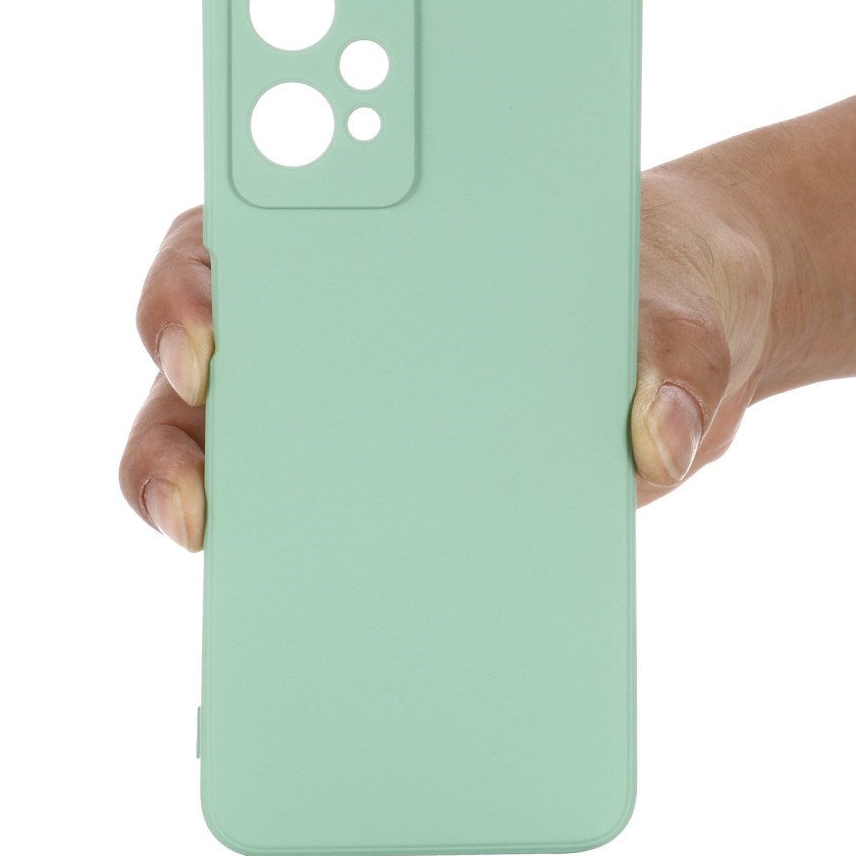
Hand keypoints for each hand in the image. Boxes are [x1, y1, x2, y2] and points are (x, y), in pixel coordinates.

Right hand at [118, 169, 778, 544]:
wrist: (679, 344)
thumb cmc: (649, 285)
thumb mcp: (674, 301)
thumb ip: (679, 355)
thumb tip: (659, 440)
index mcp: (368, 240)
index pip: (228, 249)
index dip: (186, 296)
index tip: (203, 349)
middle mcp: (339, 328)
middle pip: (209, 382)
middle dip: (175, 443)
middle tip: (200, 507)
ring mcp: (358, 413)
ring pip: (253, 472)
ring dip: (240, 533)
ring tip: (290, 591)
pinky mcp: (396, 486)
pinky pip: (331, 533)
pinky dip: (323, 575)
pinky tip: (369, 615)